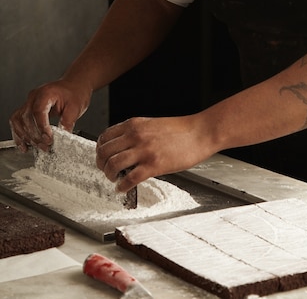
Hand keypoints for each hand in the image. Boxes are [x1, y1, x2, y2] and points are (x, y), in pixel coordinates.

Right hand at [9, 80, 91, 151]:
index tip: (48, 139)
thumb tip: (63, 137)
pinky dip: (19, 135)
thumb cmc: (75, 92)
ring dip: (26, 137)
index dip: (41, 127)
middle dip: (35, 135)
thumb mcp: (76, 107)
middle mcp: (34, 96)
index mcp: (46, 93)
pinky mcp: (27, 109)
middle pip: (26, 118)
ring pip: (18, 121)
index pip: (38, 111)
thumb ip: (68, 122)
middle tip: (46, 146)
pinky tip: (25, 145)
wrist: (74, 85)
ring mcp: (29, 102)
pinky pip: (17, 122)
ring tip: (38, 146)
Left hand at [96, 115, 211, 191]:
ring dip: (109, 175)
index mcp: (134, 124)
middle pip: (105, 152)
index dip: (100, 150)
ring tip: (114, 179)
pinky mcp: (154, 165)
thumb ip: (136, 133)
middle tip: (106, 171)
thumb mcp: (152, 124)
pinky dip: (122, 186)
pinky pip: (129, 179)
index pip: (105, 137)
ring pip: (113, 165)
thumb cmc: (181, 129)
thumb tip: (123, 147)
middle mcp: (135, 136)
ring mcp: (144, 151)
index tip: (103, 157)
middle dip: (101, 164)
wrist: (200, 132)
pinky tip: (123, 188)